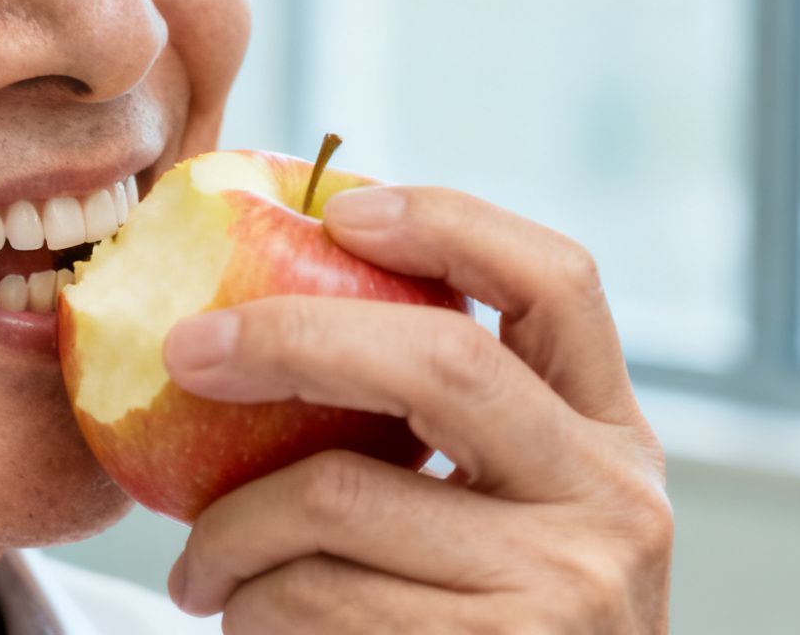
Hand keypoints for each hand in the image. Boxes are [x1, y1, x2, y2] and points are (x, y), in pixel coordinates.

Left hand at [159, 185, 671, 632]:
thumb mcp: (502, 523)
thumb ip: (443, 428)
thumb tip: (263, 298)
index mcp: (612, 439)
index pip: (560, 281)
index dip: (450, 222)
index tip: (341, 206)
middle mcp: (614, 505)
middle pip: (439, 362)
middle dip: (285, 338)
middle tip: (184, 352)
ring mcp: (567, 594)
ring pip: (335, 499)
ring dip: (230, 534)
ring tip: (204, 569)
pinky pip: (312, 603)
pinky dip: (247, 610)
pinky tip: (246, 627)